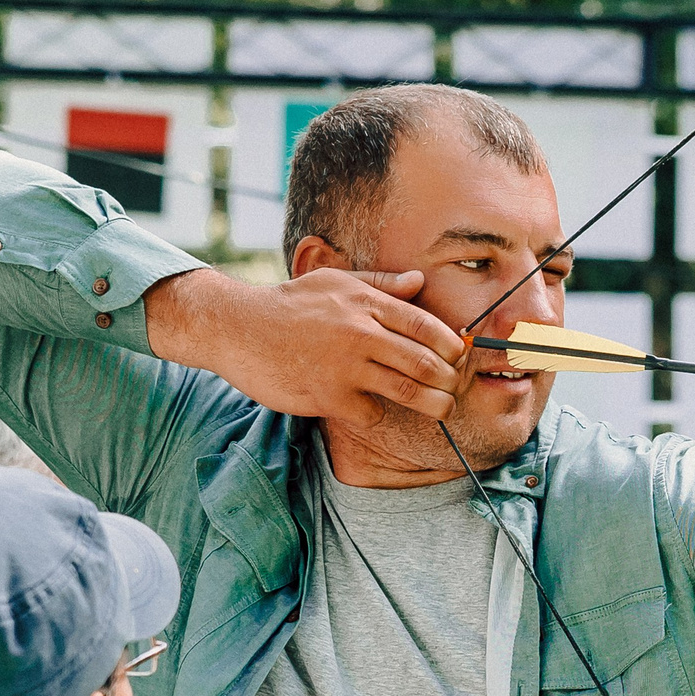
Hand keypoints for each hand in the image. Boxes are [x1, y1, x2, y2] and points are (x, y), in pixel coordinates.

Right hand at [145, 267, 466, 425]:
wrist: (237, 327)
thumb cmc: (290, 304)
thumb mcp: (334, 282)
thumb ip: (381, 284)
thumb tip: (420, 282)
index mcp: (366, 303)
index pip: (427, 326)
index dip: (452, 347)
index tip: (457, 359)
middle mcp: (361, 332)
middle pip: (426, 363)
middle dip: (449, 381)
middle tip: (452, 389)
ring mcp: (345, 366)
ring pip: (409, 392)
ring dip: (433, 405)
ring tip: (441, 409)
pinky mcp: (329, 396)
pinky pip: (371, 413)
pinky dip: (375, 413)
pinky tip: (365, 406)